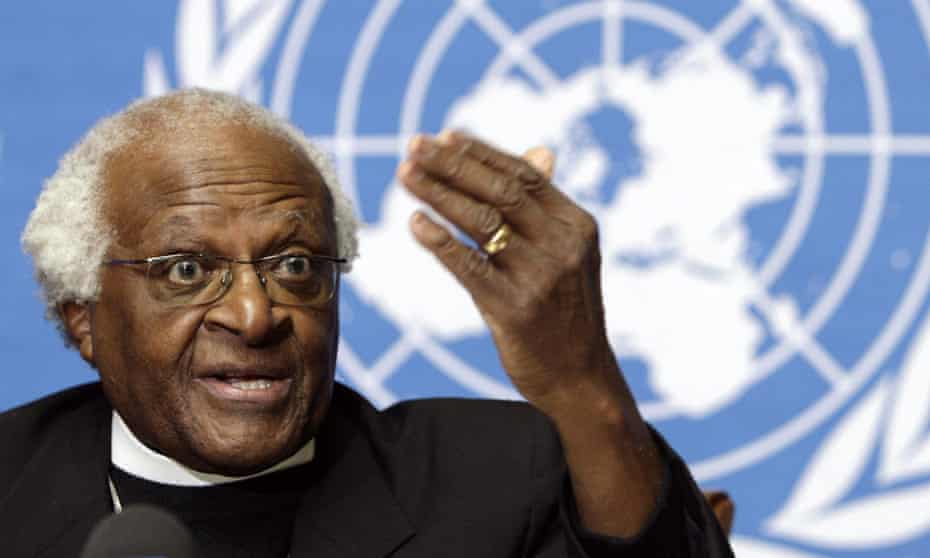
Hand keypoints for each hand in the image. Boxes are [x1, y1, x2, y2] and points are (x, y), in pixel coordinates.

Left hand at [397, 131, 618, 414]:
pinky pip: (468, 266)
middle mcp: (562, 245)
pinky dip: (440, 241)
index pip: (524, 175)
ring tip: (404, 174)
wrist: (581, 379)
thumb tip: (540, 152)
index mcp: (576, 225)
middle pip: (499, 190)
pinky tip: (415, 222)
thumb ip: (546, 206)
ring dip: (438, 193)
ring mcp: (540, 277)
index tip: (443, 136)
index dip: (481, 153)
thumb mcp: (570, 254)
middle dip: (452, 164)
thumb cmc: (566, 312)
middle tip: (413, 145)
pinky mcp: (514, 309)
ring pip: (481, 221)